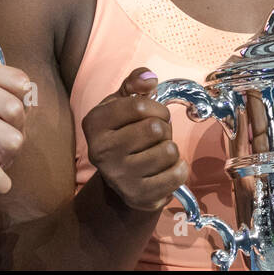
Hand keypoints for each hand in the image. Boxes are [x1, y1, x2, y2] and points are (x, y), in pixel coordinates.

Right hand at [82, 67, 187, 211]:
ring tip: (157, 152)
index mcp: (94, 123)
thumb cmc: (123, 133)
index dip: (156, 107)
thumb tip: (149, 78)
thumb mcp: (120, 104)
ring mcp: (119, 175)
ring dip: (170, 149)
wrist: (119, 180)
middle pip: (156, 128)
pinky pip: (176, 174)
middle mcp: (101, 151)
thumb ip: (134, 84)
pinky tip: (165, 169)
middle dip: (165, 128)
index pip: (139, 106)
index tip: (154, 114)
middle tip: (156, 136)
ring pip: (169, 151)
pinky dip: (178, 169)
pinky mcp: (138, 195)